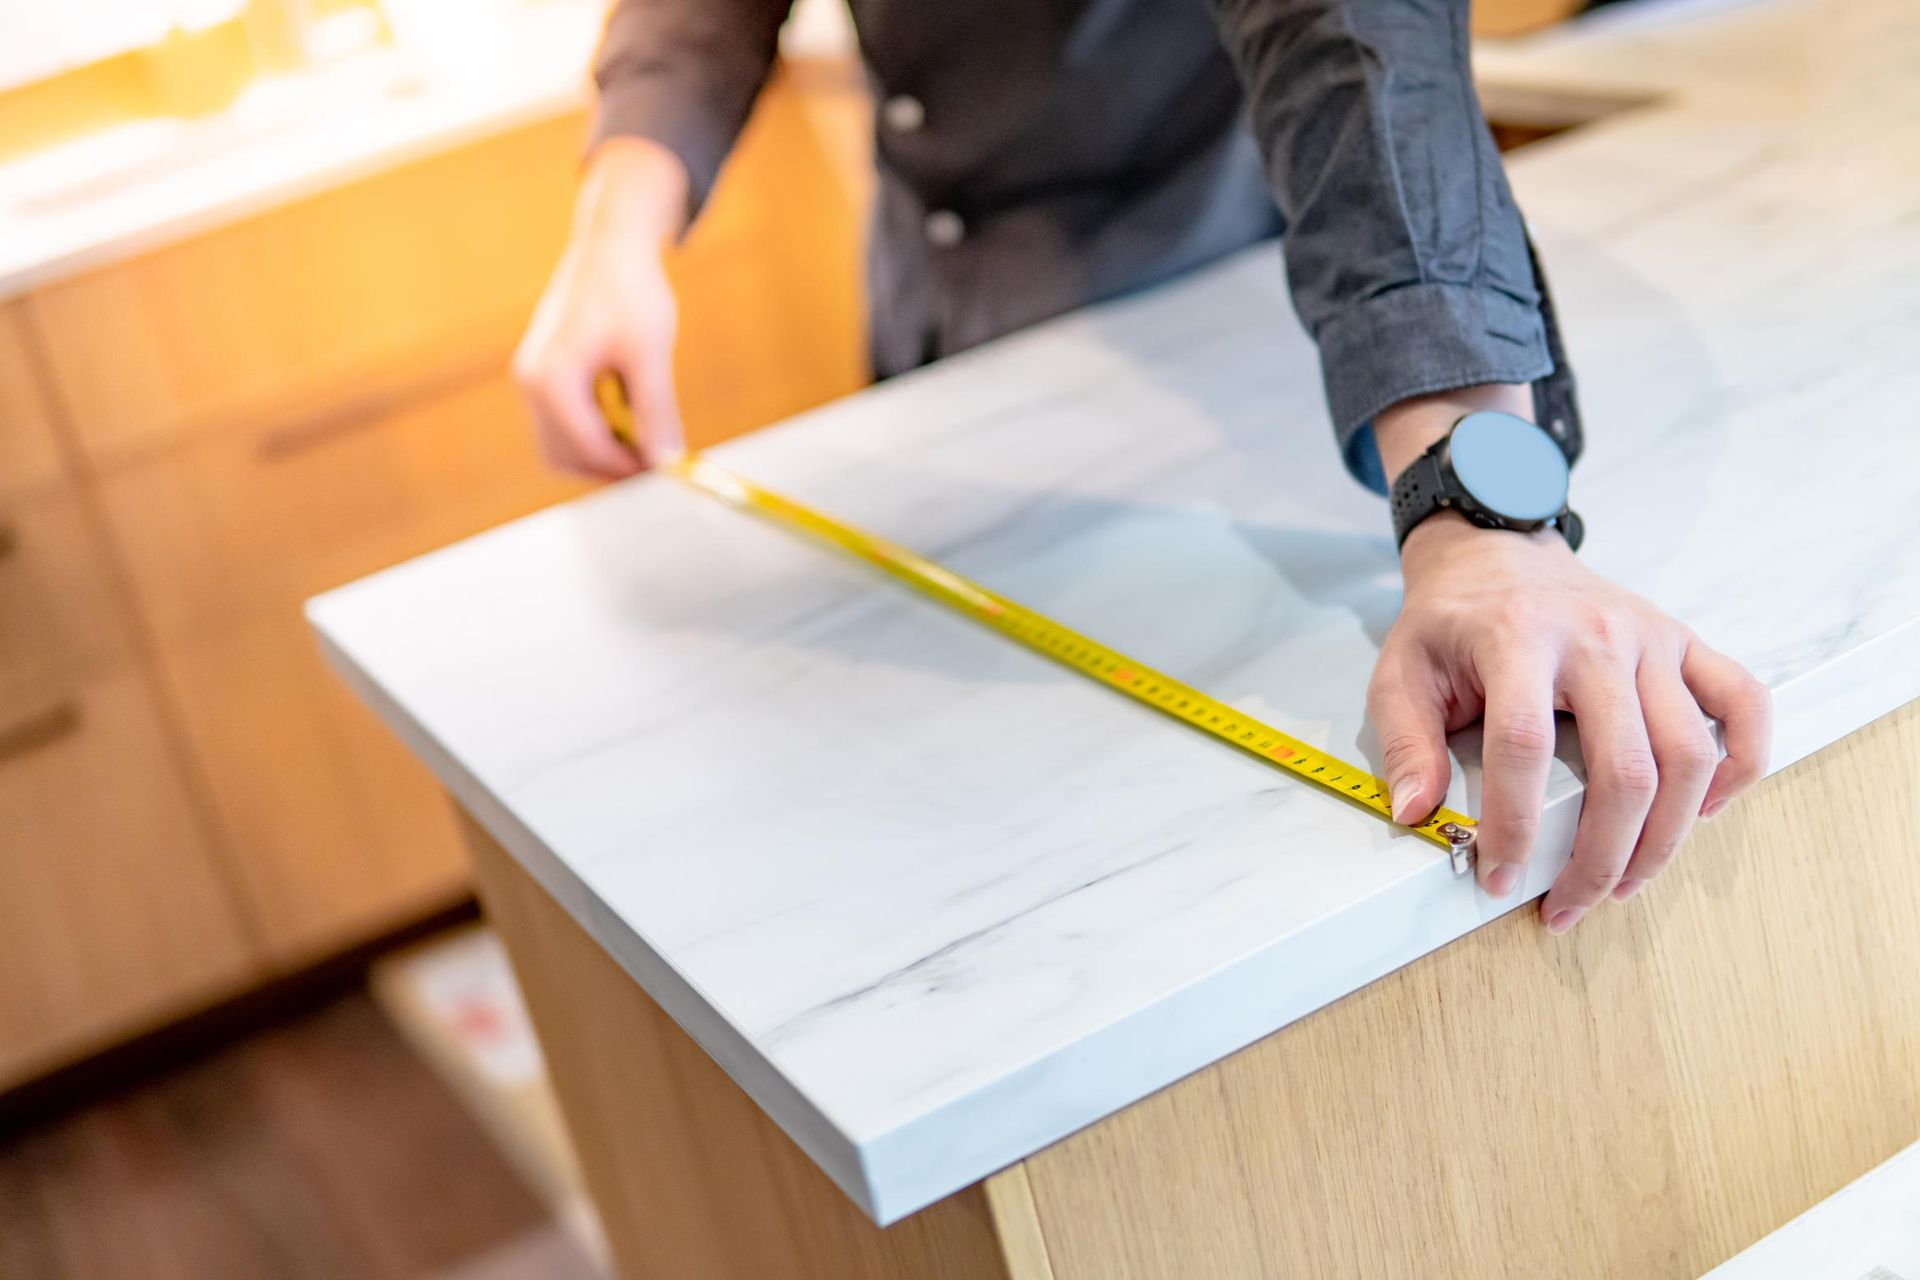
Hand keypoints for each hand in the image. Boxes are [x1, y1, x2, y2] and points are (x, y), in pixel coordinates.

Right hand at [513, 138, 690, 476]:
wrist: (610, 246)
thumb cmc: (631, 292)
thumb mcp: (650, 355)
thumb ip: (656, 412)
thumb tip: (668, 463)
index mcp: (551, 378)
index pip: (586, 447)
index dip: (628, 465)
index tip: (665, 468)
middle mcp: (530, 382)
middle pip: (565, 455)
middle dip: (609, 465)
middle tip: (655, 457)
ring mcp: (531, 378)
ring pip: (560, 444)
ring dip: (600, 450)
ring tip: (643, 431)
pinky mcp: (541, 374)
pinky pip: (563, 422)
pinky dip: (593, 430)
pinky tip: (628, 410)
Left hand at [1367, 388, 1771, 931]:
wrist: (1496, 552)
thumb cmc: (1450, 622)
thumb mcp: (1401, 672)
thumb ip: (1404, 743)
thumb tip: (1416, 814)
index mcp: (1518, 638)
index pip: (1524, 746)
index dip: (1515, 825)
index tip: (1500, 879)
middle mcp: (1597, 636)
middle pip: (1625, 767)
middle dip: (1600, 857)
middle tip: (1569, 907)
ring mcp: (1651, 638)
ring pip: (1689, 755)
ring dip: (1664, 838)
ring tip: (1623, 883)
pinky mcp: (1685, 643)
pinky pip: (1744, 704)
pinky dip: (1742, 765)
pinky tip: (1706, 812)